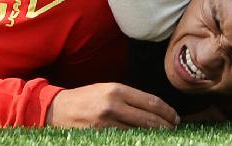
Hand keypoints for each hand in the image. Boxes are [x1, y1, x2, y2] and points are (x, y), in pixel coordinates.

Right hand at [46, 83, 179, 128]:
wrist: (57, 109)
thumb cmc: (84, 98)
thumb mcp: (106, 90)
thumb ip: (128, 98)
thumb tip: (153, 109)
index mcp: (116, 90)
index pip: (151, 102)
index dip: (167, 112)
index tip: (175, 118)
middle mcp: (113, 105)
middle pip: (150, 119)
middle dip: (166, 126)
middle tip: (174, 130)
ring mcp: (107, 123)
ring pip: (141, 132)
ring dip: (155, 136)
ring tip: (164, 137)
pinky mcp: (102, 135)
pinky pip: (127, 140)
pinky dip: (139, 141)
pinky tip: (145, 141)